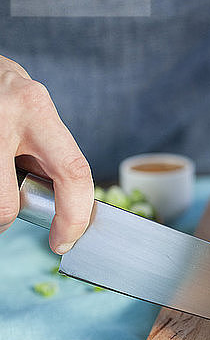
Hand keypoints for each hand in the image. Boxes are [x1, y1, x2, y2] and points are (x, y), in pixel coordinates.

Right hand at [0, 55, 93, 252]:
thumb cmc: (8, 98)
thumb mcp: (35, 116)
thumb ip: (49, 155)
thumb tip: (64, 207)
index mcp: (37, 110)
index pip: (73, 172)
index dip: (73, 216)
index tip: (64, 240)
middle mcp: (7, 115)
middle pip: (5, 202)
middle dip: (5, 219)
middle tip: (5, 220)